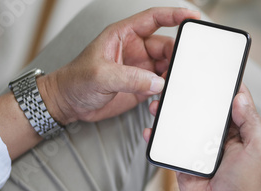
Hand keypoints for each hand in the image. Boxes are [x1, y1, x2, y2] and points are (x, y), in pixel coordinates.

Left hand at [38, 7, 200, 124]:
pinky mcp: (142, 86)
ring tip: (168, 88)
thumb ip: (130, 78)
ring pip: (167, 67)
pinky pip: (161, 86)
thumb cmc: (75, 81)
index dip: (174, 15)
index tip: (192, 17)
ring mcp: (140, 68)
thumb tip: (157, 82)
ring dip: (172, 77)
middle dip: (176, 56)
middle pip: (166, 46)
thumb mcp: (100, 76)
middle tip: (180, 69)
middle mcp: (136, 49)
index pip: (154, 18)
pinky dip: (165, 93)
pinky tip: (158, 101)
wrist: (68, 105)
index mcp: (124, 35)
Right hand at [143, 85, 260, 190]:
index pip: (232, 101)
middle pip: (204, 108)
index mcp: (240, 131)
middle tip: (179, 81)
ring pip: (184, 122)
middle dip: (192, 95)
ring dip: (171, 111)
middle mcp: (219, 135)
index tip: (214, 70)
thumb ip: (252, 123)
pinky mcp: (184, 158)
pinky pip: (170, 143)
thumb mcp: (259, 150)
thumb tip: (240, 98)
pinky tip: (153, 129)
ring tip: (161, 102)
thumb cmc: (245, 186)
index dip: (225, 86)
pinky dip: (159, 135)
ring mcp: (200, 146)